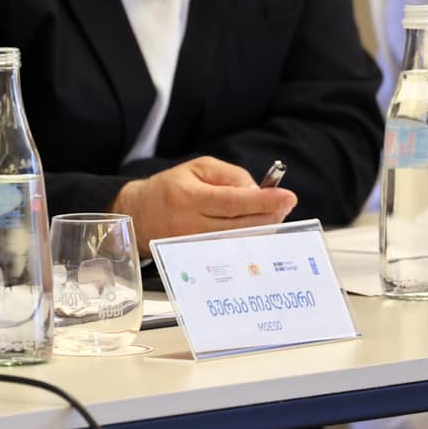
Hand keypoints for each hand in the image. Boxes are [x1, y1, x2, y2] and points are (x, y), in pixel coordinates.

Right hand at [110, 155, 297, 250]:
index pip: (233, 202)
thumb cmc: (171, 187)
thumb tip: (257, 191)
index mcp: (189, 198)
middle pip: (241, 226)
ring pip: (239, 242)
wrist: (140, 214)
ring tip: (273, 214)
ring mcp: (193, 247)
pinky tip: (258, 229)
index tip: (288, 196)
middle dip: (270, 215)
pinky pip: (231, 252)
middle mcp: (190, 225)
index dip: (264, 201)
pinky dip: (249, 240)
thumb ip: (230, 176)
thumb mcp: (198, 168)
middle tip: (285, 204)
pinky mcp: (197, 260)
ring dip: (263, 229)